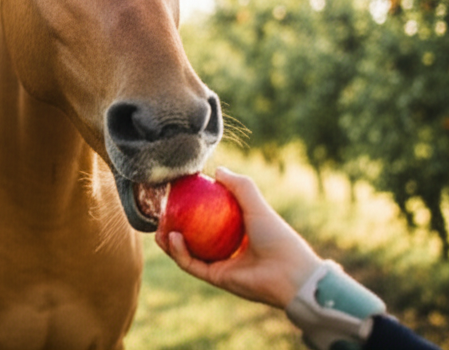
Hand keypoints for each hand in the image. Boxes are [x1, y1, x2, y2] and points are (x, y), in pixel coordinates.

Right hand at [155, 167, 322, 308]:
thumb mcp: (256, 204)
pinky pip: (192, 264)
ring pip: (187, 252)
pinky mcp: (216, 278)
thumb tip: (217, 170)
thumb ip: (239, 185)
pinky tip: (172, 237)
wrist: (288, 272)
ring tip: (159, 228)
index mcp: (237, 232)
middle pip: (193, 236)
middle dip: (174, 227)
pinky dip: (179, 252)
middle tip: (161, 215)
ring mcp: (220, 265)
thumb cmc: (277, 236)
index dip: (191, 209)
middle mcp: (227, 248)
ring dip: (170, 242)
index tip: (176, 197)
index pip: (208, 219)